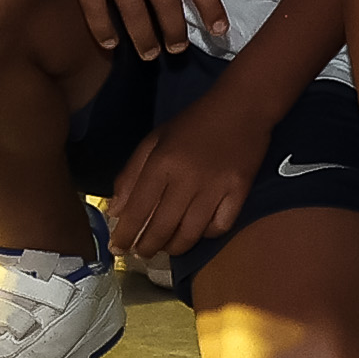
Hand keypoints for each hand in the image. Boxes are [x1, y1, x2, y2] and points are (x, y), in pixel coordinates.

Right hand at [33, 0, 230, 58]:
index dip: (210, 6)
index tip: (220, 29)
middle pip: (166, 1)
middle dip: (175, 32)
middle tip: (178, 51)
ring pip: (133, 12)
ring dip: (144, 39)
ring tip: (151, 55)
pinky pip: (96, 10)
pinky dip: (104, 31)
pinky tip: (111, 44)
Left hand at [97, 70, 272, 263]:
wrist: (242, 104)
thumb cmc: (194, 122)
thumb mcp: (155, 139)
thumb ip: (131, 174)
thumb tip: (116, 211)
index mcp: (162, 162)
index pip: (137, 210)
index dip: (124, 235)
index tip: (116, 248)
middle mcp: (187, 178)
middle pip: (162, 228)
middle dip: (146, 248)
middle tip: (141, 253)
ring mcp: (216, 187)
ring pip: (190, 234)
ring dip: (173, 248)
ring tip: (166, 247)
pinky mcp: (240, 190)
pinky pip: (220, 227)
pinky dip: (206, 235)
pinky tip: (198, 230)